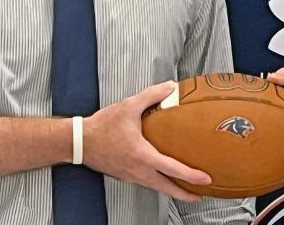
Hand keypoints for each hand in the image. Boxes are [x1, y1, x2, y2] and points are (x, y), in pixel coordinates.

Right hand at [83, 82, 209, 201]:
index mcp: (142, 155)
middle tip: (200, 195)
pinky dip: (158, 183)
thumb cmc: (102, 126)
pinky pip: (146, 182)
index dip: (190, 176)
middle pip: (166, 188)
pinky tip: (162, 177)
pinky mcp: (125, 175)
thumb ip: (151, 95)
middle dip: (184, 194)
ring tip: (185, 188)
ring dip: (171, 189)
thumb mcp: (129, 106)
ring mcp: (130, 175)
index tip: (205, 180)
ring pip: (155, 187)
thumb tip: (170, 87)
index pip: (172, 169)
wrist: (79, 141)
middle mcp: (137, 170)